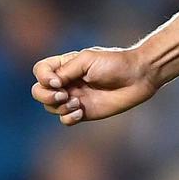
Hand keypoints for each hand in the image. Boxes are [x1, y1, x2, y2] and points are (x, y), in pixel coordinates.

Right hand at [31, 48, 157, 125]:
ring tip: (78, 103)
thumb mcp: (87, 60)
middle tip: (64, 95)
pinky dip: (68, 118)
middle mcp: (67, 82)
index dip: (43, 77)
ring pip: (51, 107)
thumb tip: (51, 84)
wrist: (139, 77)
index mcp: (66, 66)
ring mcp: (75, 97)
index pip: (40, 71)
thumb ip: (66, 70)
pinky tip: (81, 111)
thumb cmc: (115, 63)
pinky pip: (66, 120)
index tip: (58, 81)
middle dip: (46, 95)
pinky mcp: (85, 112)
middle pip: (39, 92)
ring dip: (59, 107)